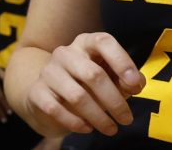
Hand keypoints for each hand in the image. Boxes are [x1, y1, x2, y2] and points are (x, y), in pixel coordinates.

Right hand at [23, 32, 144, 135]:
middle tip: (126, 119)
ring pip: (77, 96)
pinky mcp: (37, 91)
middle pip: (93, 74)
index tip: (134, 84)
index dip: (122, 61)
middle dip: (114, 101)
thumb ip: (126, 80)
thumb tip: (134, 84)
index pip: (103, 42)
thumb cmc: (88, 86)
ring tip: (111, 129)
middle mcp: (64, 53)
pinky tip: (87, 128)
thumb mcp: (111, 79)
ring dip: (99, 116)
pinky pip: (56, 109)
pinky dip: (75, 122)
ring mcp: (48, 71)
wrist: (49, 96)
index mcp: (85, 44)